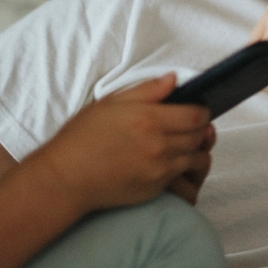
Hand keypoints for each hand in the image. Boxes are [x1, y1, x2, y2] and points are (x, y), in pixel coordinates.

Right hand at [31, 73, 216, 213]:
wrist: (65, 178)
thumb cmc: (82, 138)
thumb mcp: (110, 103)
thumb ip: (147, 90)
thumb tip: (174, 79)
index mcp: (148, 119)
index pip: (197, 115)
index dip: (202, 111)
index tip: (197, 110)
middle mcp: (158, 145)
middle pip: (200, 136)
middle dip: (200, 130)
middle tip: (190, 126)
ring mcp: (159, 169)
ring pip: (197, 158)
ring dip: (195, 150)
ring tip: (182, 144)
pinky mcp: (156, 188)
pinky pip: (183, 175)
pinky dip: (183, 167)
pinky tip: (169, 160)